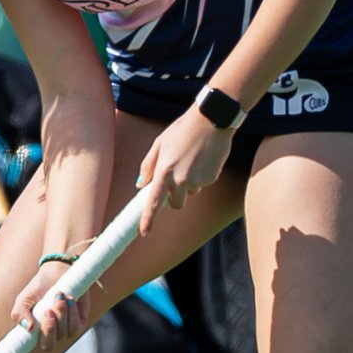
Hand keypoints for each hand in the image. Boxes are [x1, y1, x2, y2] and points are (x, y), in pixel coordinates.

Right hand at [10, 255, 95, 352]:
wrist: (58, 272)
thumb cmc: (38, 288)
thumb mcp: (24, 299)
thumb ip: (20, 313)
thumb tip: (28, 328)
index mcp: (32, 333)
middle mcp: (48, 335)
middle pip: (49, 346)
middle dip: (49, 329)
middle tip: (48, 310)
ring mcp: (64, 330)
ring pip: (63, 333)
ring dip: (61, 314)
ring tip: (59, 295)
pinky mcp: (78, 323)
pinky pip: (75, 326)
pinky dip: (72, 312)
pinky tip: (70, 299)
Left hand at [134, 108, 232, 235]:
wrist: (212, 120)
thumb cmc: (182, 130)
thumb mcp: (160, 143)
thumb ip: (148, 165)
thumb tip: (140, 185)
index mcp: (164, 170)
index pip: (154, 202)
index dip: (148, 219)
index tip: (143, 233)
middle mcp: (181, 179)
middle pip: (176, 203)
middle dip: (175, 196)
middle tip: (177, 178)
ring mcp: (198, 180)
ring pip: (190, 192)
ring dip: (189, 184)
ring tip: (192, 160)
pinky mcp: (211, 178)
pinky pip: (203, 183)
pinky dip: (202, 176)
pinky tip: (203, 158)